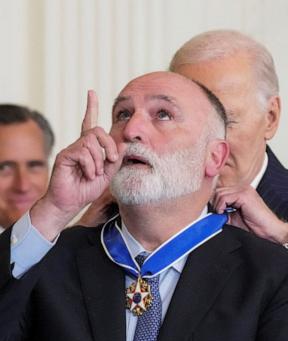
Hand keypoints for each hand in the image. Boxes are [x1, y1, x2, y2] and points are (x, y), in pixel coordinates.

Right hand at [30, 91, 123, 239]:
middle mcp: (80, 145)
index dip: (91, 107)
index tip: (91, 92)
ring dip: (99, 160)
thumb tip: (123, 144)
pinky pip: (83, 152)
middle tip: (111, 160)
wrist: (71, 203)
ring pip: (91, 142)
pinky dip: (91, 166)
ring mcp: (71, 149)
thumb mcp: (108, 174)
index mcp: (90, 147)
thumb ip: (115, 160)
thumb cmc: (87, 189)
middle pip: (97, 131)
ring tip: (95, 174)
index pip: (90, 123)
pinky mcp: (65, 155)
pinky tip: (88, 175)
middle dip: (109, 145)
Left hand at [212, 184, 287, 243]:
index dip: (215, 202)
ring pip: (219, 193)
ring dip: (218, 206)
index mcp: (240, 191)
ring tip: (223, 215)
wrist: (269, 230)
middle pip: (218, 190)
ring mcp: (244, 189)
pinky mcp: (244, 195)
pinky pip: (224, 198)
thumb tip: (210, 211)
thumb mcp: (233, 217)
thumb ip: (223, 211)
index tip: (215, 212)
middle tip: (218, 214)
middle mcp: (242, 187)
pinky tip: (225, 213)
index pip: (220, 190)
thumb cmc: (255, 225)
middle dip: (215, 203)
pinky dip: (221, 206)